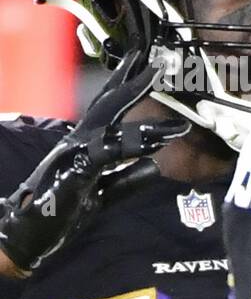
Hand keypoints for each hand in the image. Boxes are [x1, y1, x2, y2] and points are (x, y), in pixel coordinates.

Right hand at [0, 51, 188, 272]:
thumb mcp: (103, 195)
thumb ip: (127, 180)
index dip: (130, 87)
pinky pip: (105, 157)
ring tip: (178, 124)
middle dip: (134, 84)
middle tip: (157, 64)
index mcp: (86, 145)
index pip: (111, 110)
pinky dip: (129, 149)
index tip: (151, 68)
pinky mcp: (74, 174)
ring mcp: (74, 155)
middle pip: (109, 107)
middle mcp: (79, 142)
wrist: (25, 234)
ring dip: (147, 126)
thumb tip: (155, 168)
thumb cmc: (60, 210)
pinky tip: (152, 146)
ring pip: (113, 130)